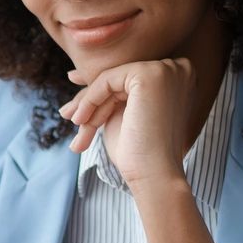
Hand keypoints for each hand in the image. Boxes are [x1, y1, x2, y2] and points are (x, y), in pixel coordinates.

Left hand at [59, 57, 198, 190]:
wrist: (153, 174)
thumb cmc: (138, 151)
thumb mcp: (118, 113)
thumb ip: (104, 92)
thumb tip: (73, 73)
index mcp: (176, 77)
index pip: (127, 79)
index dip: (98, 90)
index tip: (75, 99)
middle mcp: (177, 68)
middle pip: (118, 77)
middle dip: (89, 99)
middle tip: (66, 115)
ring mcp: (166, 70)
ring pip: (111, 78)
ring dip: (89, 105)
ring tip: (77, 127)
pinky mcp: (150, 75)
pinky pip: (107, 79)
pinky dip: (91, 100)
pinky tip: (82, 121)